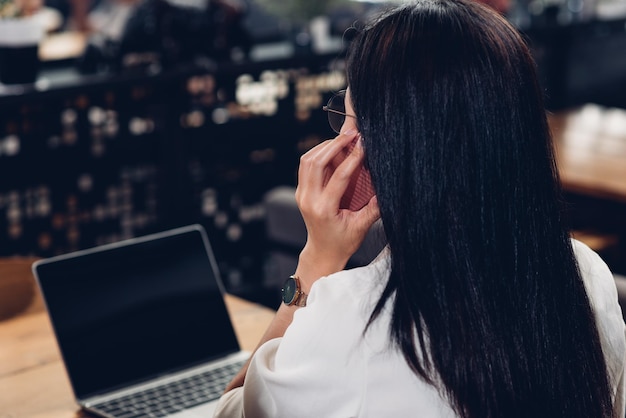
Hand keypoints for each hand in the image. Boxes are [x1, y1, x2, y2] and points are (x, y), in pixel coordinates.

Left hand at [294, 130, 379, 289]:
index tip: (364, 144)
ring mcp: (302, 194)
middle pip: (316, 161)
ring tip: (343, 139)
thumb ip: (374, 208)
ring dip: (324, 146)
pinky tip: (333, 149)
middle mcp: (309, 199)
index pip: (339, 176)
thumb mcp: (361, 227)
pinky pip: (305, 165)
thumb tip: (387, 190)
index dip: (353, 157)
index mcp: (324, 208)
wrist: (323, 252)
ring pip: (307, 160)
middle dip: (334, 144)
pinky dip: (318, 153)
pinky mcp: (301, 191)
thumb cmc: (342, 242)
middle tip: (352, 134)